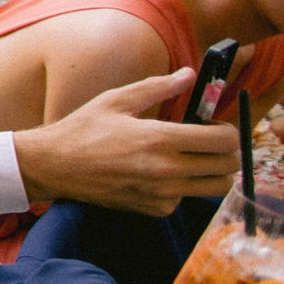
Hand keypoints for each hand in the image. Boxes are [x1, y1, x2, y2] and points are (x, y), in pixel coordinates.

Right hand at [14, 69, 241, 213]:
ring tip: (191, 158)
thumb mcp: (116, 100)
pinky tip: (160, 173)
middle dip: (227, 152)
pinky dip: (182, 187)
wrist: (53, 166)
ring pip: (216, 187)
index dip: (228, 130)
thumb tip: (189, 74)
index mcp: (160, 138)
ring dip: (212, 172)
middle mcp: (166, 170)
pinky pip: (186, 198)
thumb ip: (158, 87)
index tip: (213, 125)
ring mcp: (162, 194)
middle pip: (229, 168)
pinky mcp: (154, 209)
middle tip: (208, 142)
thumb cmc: (82, 129)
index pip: (224, 140)